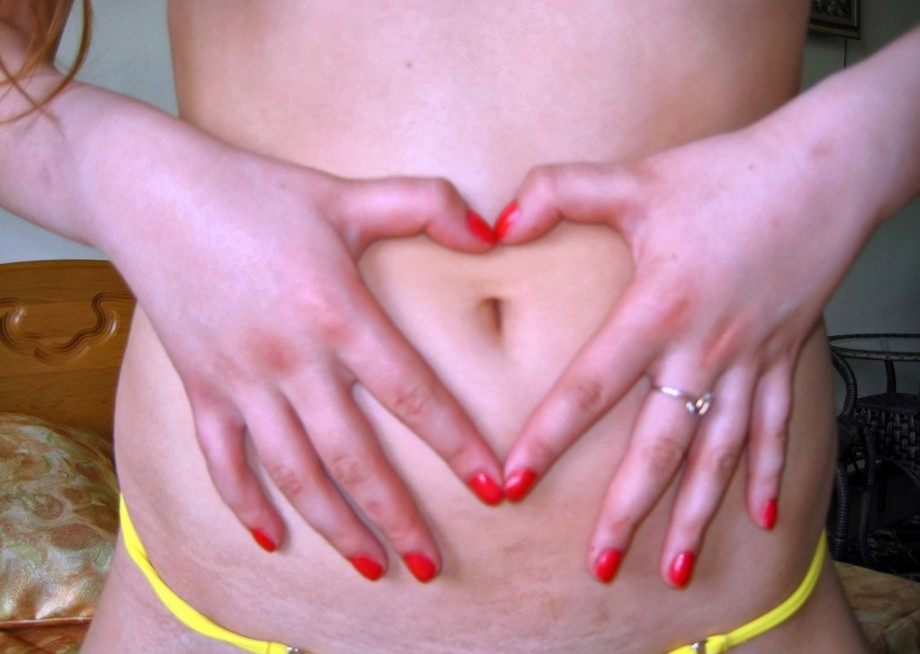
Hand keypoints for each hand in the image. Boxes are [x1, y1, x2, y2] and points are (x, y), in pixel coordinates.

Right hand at [96, 123, 503, 581]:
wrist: (150, 192)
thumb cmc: (256, 191)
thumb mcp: (346, 193)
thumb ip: (426, 205)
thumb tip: (493, 230)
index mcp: (336, 312)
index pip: (412, 394)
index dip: (457, 446)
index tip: (491, 490)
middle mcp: (291, 359)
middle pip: (355, 458)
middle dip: (398, 517)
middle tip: (432, 565)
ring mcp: (241, 380)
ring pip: (294, 473)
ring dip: (335, 528)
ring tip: (372, 568)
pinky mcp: (200, 388)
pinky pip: (222, 461)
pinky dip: (245, 505)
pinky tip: (273, 540)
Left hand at [496, 122, 869, 585]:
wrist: (825, 168)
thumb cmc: (728, 173)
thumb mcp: (637, 177)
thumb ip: (560, 191)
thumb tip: (497, 221)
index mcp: (659, 308)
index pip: (591, 387)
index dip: (548, 437)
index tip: (514, 483)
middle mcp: (704, 348)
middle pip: (658, 447)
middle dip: (626, 511)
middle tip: (598, 565)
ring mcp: (749, 360)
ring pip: (718, 455)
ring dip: (694, 515)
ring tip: (672, 568)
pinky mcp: (784, 357)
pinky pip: (778, 428)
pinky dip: (769, 476)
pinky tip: (760, 520)